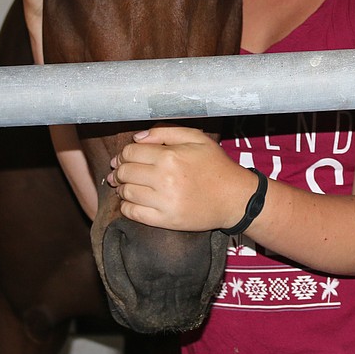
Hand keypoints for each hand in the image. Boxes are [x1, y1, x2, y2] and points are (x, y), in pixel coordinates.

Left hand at [106, 125, 257, 231]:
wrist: (235, 198)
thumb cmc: (216, 166)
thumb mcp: (197, 138)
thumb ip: (165, 133)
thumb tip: (136, 138)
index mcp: (169, 156)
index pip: (130, 153)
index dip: (123, 154)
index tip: (125, 157)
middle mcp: (163, 179)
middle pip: (125, 173)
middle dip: (119, 171)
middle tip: (119, 172)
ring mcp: (164, 201)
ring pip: (126, 193)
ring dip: (121, 188)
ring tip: (125, 186)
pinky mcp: (165, 220)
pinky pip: (133, 213)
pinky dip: (126, 207)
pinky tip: (131, 201)